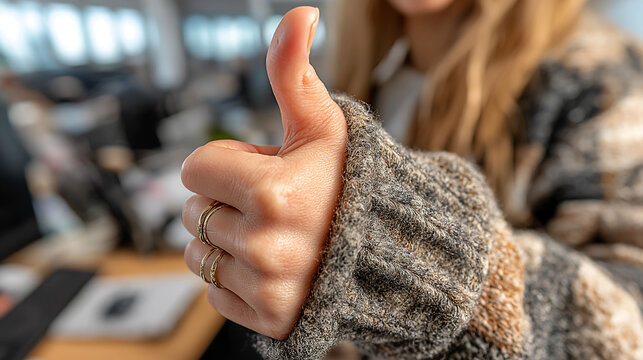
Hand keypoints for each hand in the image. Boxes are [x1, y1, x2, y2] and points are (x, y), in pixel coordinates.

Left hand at [181, 7, 346, 338]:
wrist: (395, 253)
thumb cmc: (356, 184)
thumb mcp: (326, 125)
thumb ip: (295, 71)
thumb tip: (299, 13)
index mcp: (272, 193)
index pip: (195, 170)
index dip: (228, 165)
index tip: (265, 171)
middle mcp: (265, 247)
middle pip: (194, 215)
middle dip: (226, 203)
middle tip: (276, 206)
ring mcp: (266, 289)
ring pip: (200, 257)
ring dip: (227, 242)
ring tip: (275, 236)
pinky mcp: (268, 320)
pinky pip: (217, 295)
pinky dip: (238, 280)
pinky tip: (276, 268)